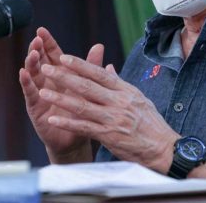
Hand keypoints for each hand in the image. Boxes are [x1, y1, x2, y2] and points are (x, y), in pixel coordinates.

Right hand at [19, 27, 97, 162]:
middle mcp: (48, 82)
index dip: (47, 43)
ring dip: (31, 64)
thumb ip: (92, 66)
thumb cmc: (83, 110)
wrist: (78, 138)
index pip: (53, 55)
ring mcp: (40, 95)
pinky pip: (30, 94)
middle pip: (40, 62)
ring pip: (33, 76)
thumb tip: (99, 45)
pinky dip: (27, 84)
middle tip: (36, 39)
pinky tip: (23, 73)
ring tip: (32, 54)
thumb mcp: (89, 86)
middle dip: (37, 50)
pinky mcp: (36, 109)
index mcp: (61, 75)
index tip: (42, 30)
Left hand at [38, 54, 179, 172]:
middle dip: (64, 76)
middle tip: (46, 67)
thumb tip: (108, 68)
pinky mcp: (109, 136)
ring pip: (82, 105)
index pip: (99, 74)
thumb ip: (120, 83)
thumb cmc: (151, 123)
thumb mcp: (138, 98)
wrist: (163, 147)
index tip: (63, 57)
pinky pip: (84, 127)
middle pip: (87, 86)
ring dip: (60, 98)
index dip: (80, 65)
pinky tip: (53, 118)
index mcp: (125, 90)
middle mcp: (118, 102)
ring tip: (42, 92)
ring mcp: (113, 119)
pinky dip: (67, 122)